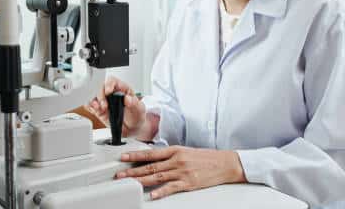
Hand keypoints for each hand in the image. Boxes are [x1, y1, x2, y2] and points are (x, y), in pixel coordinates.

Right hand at [86, 76, 145, 136]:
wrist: (133, 128)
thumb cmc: (137, 115)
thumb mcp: (140, 109)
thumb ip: (135, 103)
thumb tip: (128, 98)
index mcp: (123, 89)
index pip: (113, 81)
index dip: (108, 84)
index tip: (108, 92)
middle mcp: (112, 94)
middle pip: (101, 87)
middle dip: (100, 95)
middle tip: (104, 105)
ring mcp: (105, 101)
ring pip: (94, 95)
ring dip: (94, 101)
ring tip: (99, 108)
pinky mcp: (99, 110)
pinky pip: (91, 105)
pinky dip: (90, 106)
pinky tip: (95, 110)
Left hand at [115, 146, 246, 199]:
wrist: (225, 163)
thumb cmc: (206, 158)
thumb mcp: (186, 152)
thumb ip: (170, 156)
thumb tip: (154, 159)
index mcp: (175, 150)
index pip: (151, 153)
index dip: (135, 156)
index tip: (123, 157)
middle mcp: (176, 160)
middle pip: (150, 166)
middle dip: (133, 170)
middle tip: (120, 174)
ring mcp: (182, 172)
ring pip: (157, 176)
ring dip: (141, 180)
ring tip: (129, 183)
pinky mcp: (189, 183)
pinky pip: (172, 187)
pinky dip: (161, 191)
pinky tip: (152, 194)